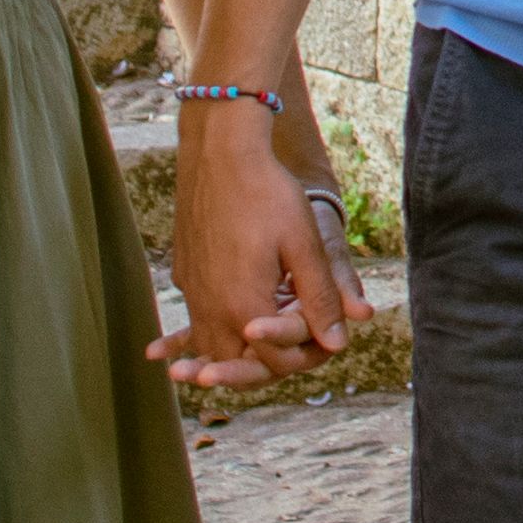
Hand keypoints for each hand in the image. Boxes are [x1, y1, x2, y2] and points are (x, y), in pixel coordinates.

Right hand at [154, 106, 357, 389]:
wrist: (220, 153)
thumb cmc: (268, 194)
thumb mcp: (304, 245)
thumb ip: (320, 298)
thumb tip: (338, 342)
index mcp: (244, 306)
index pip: (274, 364)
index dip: (303, 360)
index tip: (324, 343)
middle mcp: (211, 307)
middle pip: (236, 365)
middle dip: (262, 369)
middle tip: (291, 360)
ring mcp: (192, 291)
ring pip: (210, 346)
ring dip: (229, 359)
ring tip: (245, 363)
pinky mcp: (184, 274)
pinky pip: (194, 320)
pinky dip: (204, 334)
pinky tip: (202, 333)